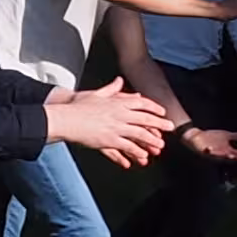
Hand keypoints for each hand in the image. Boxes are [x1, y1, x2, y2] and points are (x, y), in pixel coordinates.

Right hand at [49, 80, 172, 167]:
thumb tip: (119, 80)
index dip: (153, 107)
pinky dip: (135, 151)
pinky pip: (126, 147)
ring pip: (139, 134)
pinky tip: (142, 156)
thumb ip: (110, 88)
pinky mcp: (109, 140)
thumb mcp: (96, 94)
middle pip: (144, 119)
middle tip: (170, 127)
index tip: (161, 111)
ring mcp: (115, 128)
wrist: (66, 118)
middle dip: (159, 123)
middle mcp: (119, 114)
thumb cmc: (78, 106)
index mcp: (116, 102)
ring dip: (151, 140)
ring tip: (160, 146)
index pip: (141, 103)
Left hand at [181, 124, 236, 164]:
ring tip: (229, 155)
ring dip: (223, 156)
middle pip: (229, 157)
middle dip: (234, 157)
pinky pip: (206, 152)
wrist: (197, 137)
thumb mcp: (227, 136)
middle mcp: (220, 153)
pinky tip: (209, 148)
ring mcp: (212, 153)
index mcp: (227, 150)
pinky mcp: (203, 151)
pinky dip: (208, 151)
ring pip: (219, 156)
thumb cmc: (212, 138)